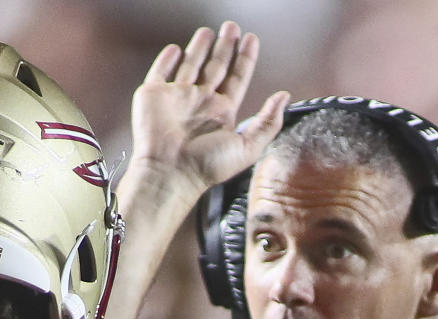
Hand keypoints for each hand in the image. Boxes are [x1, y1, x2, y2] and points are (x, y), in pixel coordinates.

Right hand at [128, 21, 288, 203]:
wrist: (169, 172)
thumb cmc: (206, 167)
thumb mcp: (247, 148)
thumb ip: (267, 122)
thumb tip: (284, 97)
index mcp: (221, 113)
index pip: (237, 79)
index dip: (245, 59)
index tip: (251, 39)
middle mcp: (200, 103)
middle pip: (215, 67)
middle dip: (225, 47)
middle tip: (232, 27)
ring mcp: (177, 98)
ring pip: (190, 65)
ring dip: (199, 48)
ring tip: (208, 32)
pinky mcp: (153, 95)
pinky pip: (161, 71)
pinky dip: (167, 58)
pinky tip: (176, 48)